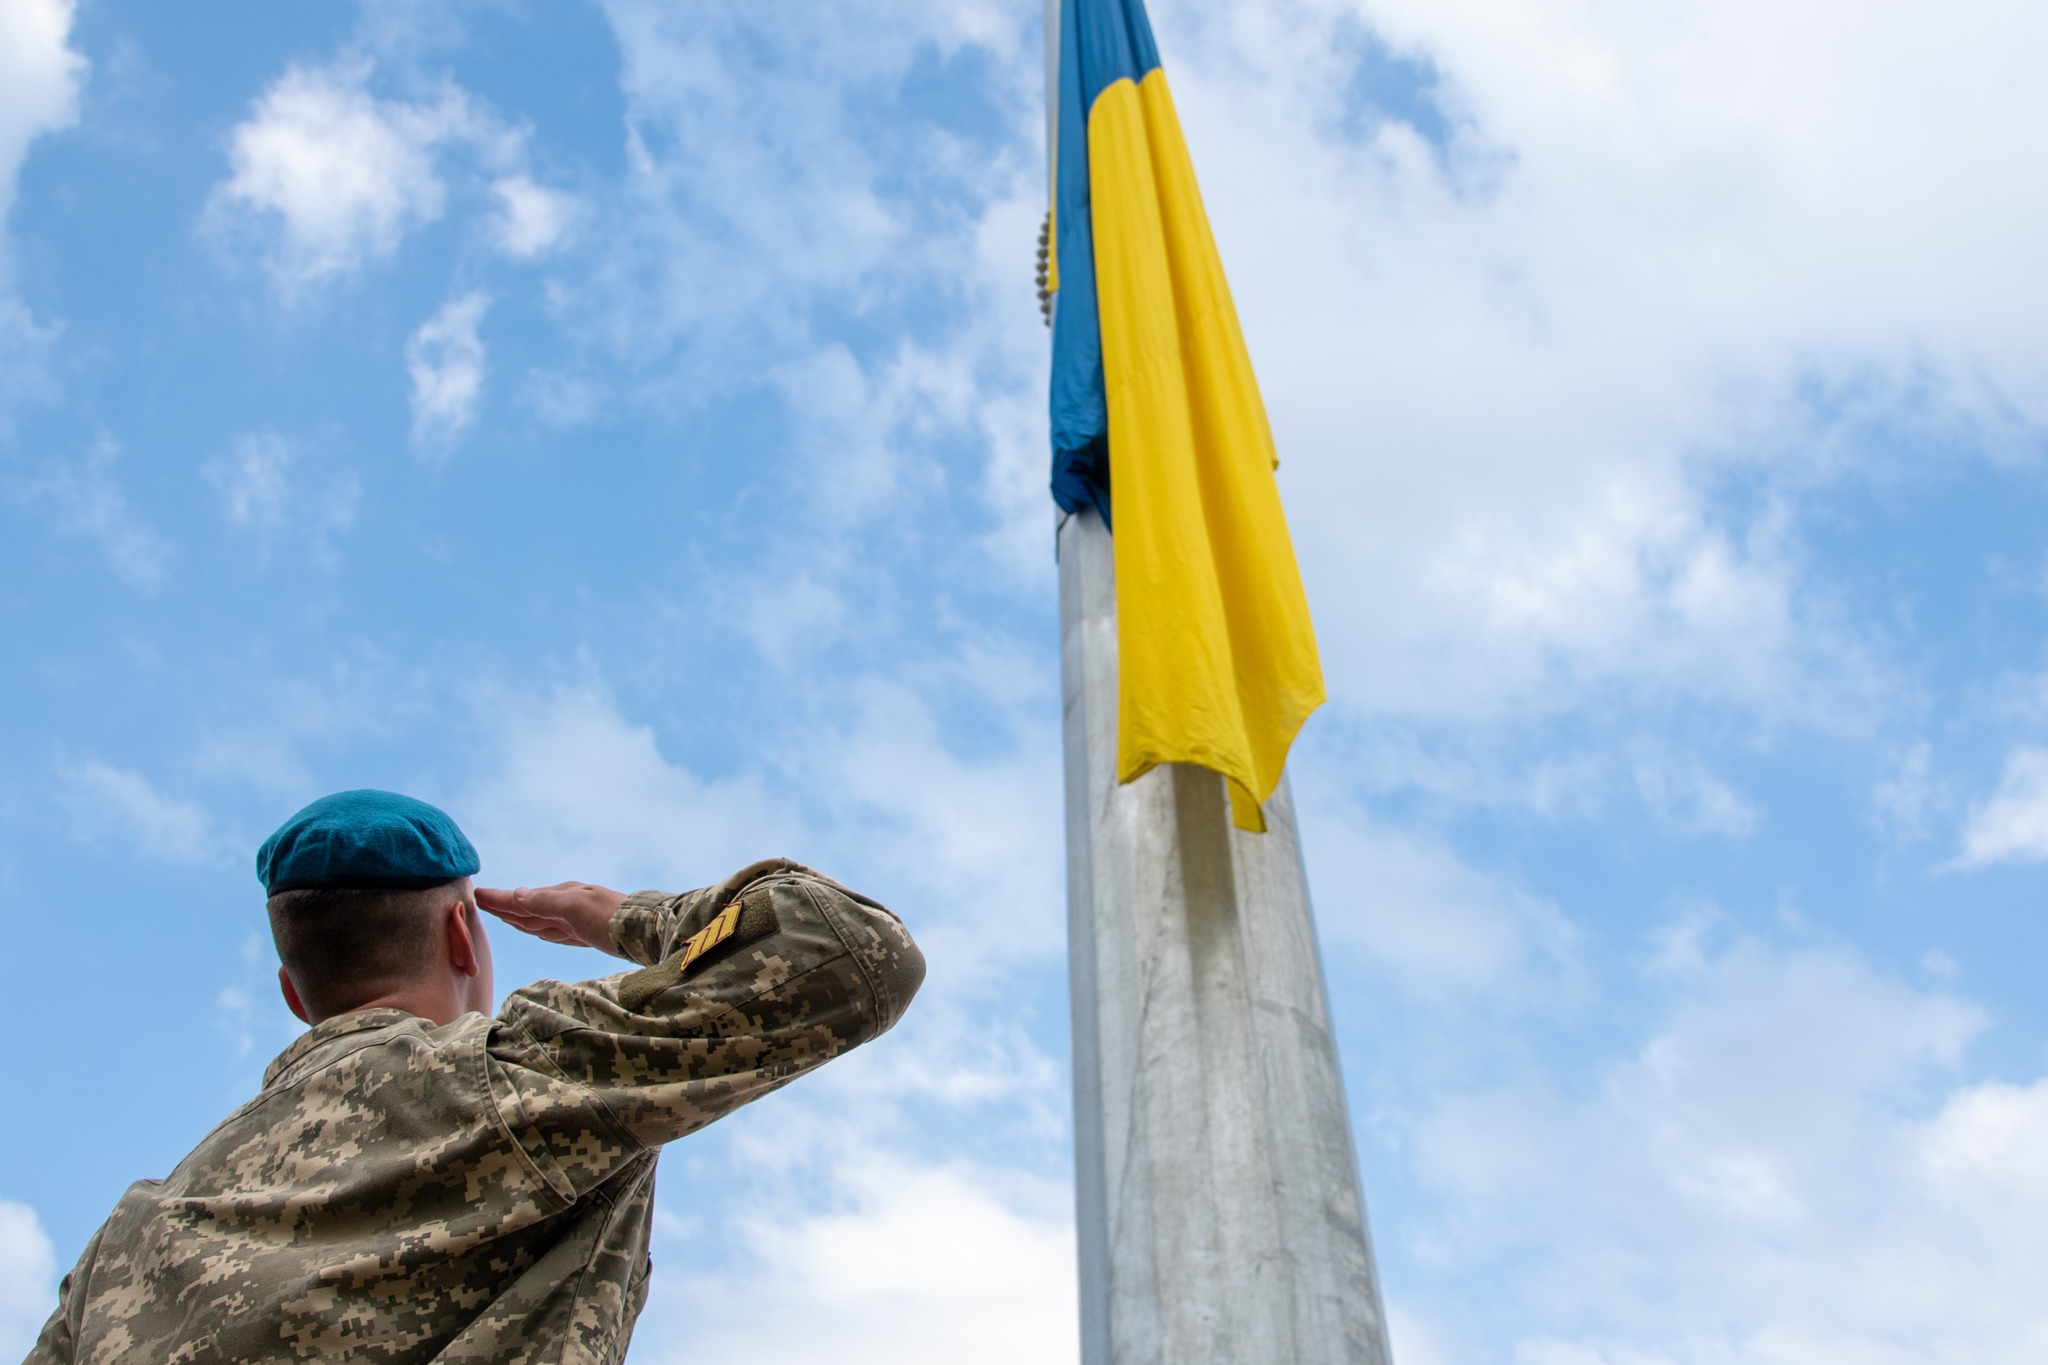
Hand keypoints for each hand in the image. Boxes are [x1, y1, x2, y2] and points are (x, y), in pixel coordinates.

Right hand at [476, 881, 628, 955]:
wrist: (650, 931)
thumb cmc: (611, 918)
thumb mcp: (573, 908)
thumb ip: (544, 902)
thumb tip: (516, 894)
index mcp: (563, 895)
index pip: (522, 899)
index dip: (500, 900)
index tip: (477, 894)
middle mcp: (569, 903)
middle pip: (529, 907)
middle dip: (506, 905)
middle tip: (481, 901)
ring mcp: (579, 918)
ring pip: (541, 918)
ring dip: (520, 916)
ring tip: (502, 913)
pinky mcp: (589, 934)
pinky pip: (556, 930)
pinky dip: (541, 928)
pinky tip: (539, 929)